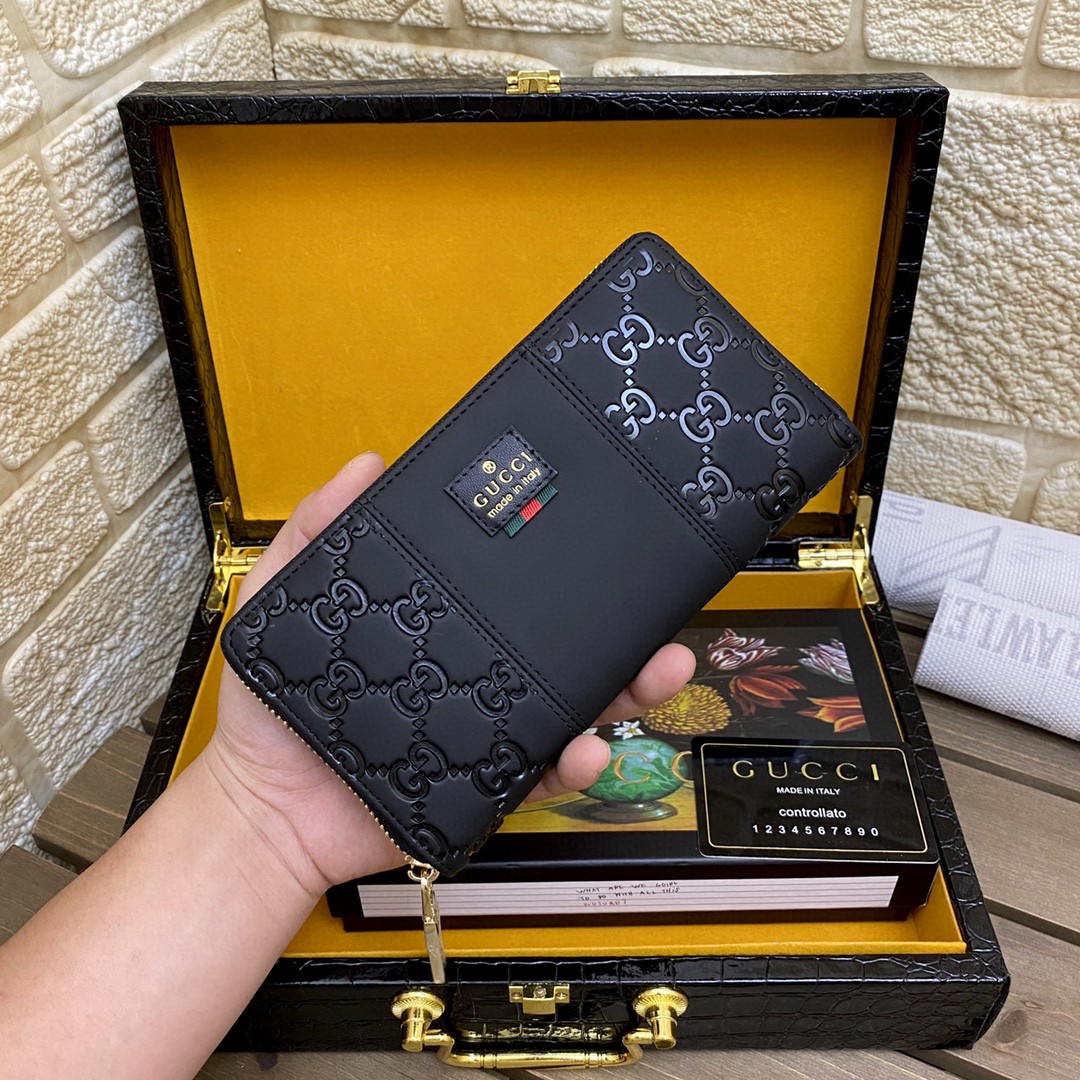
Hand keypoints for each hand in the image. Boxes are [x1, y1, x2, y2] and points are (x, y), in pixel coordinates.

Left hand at [207, 453, 694, 896]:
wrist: (265, 803)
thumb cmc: (275, 705)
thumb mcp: (286, 596)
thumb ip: (318, 530)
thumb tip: (368, 464)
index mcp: (445, 627)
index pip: (514, 594)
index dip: (560, 572)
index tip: (598, 537)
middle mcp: (477, 673)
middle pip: (564, 646)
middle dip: (623, 630)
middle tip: (657, 612)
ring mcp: (485, 729)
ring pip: (573, 707)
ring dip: (627, 691)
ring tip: (658, 669)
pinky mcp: (483, 785)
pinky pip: (540, 774)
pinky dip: (573, 764)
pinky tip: (586, 745)